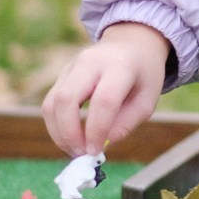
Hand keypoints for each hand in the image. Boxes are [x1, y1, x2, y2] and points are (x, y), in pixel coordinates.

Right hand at [42, 22, 171, 155]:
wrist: (131, 45)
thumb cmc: (143, 76)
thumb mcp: (147, 100)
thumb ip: (127, 123)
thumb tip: (103, 144)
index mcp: (120, 65)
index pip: (103, 100)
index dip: (97, 130)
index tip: (96, 152)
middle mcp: (91, 62)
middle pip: (67, 99)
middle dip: (69, 133)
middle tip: (82, 154)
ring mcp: (72, 66)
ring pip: (52, 103)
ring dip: (59, 132)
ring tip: (76, 149)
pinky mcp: (62, 74)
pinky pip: (50, 103)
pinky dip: (57, 125)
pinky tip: (71, 137)